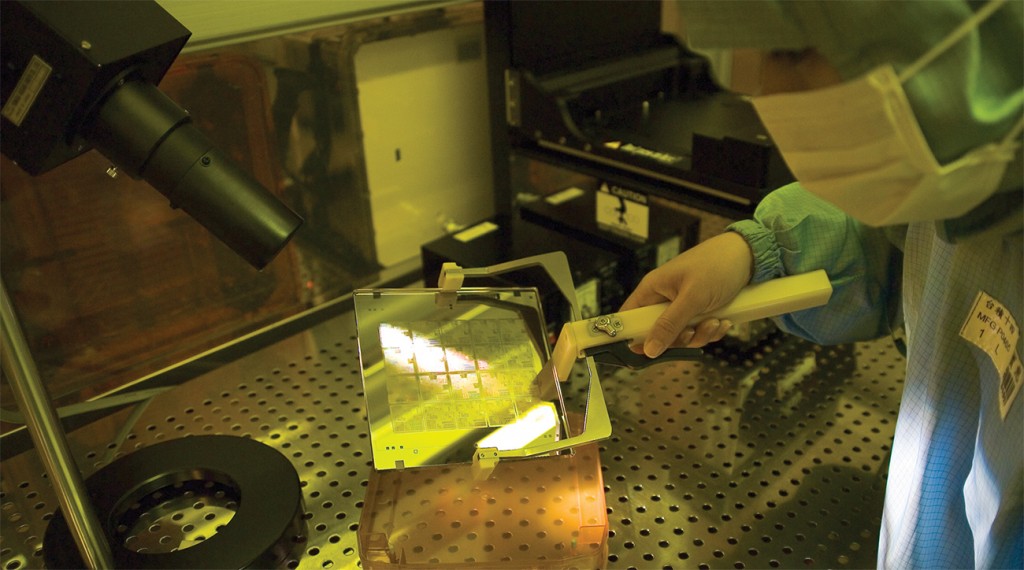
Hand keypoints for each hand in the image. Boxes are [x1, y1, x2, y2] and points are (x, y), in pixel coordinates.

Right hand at [620, 232, 753, 355]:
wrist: (748, 256)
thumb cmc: (716, 265)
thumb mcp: (692, 297)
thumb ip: (669, 324)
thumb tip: (648, 349)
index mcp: (652, 290)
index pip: (628, 319)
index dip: (633, 337)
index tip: (646, 352)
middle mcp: (664, 300)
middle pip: (657, 334)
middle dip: (679, 338)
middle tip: (693, 330)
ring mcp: (682, 307)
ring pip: (681, 337)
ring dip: (700, 335)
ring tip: (715, 321)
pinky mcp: (699, 312)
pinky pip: (698, 332)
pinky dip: (711, 330)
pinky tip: (723, 320)